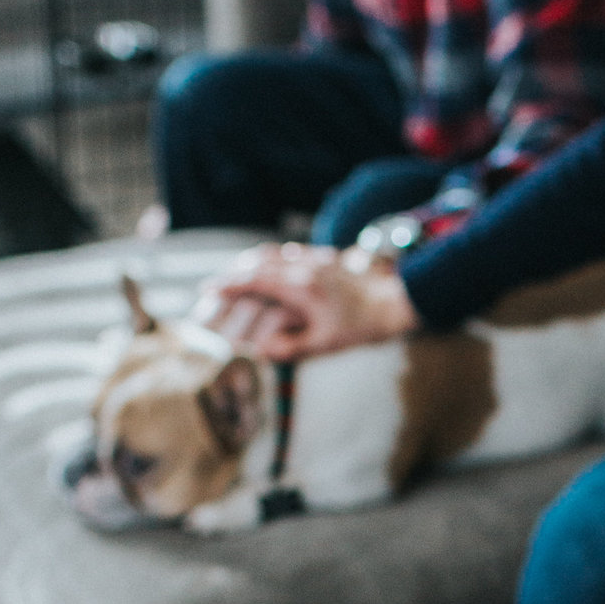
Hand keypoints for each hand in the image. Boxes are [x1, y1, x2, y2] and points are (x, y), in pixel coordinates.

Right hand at [199, 243, 419, 360]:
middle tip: (217, 283)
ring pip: (275, 253)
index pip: (253, 281)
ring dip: (254, 262)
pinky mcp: (329, 258)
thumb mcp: (327, 344)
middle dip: (234, 271)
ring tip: (240, 273)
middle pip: (258, 262)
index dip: (227, 284)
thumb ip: (292, 347)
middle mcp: (304, 268)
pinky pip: (294, 252)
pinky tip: (277, 266)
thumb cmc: (364, 326)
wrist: (398, 300)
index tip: (206, 288)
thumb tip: (261, 350)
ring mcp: (316, 260)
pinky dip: (276, 258)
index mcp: (299, 288)